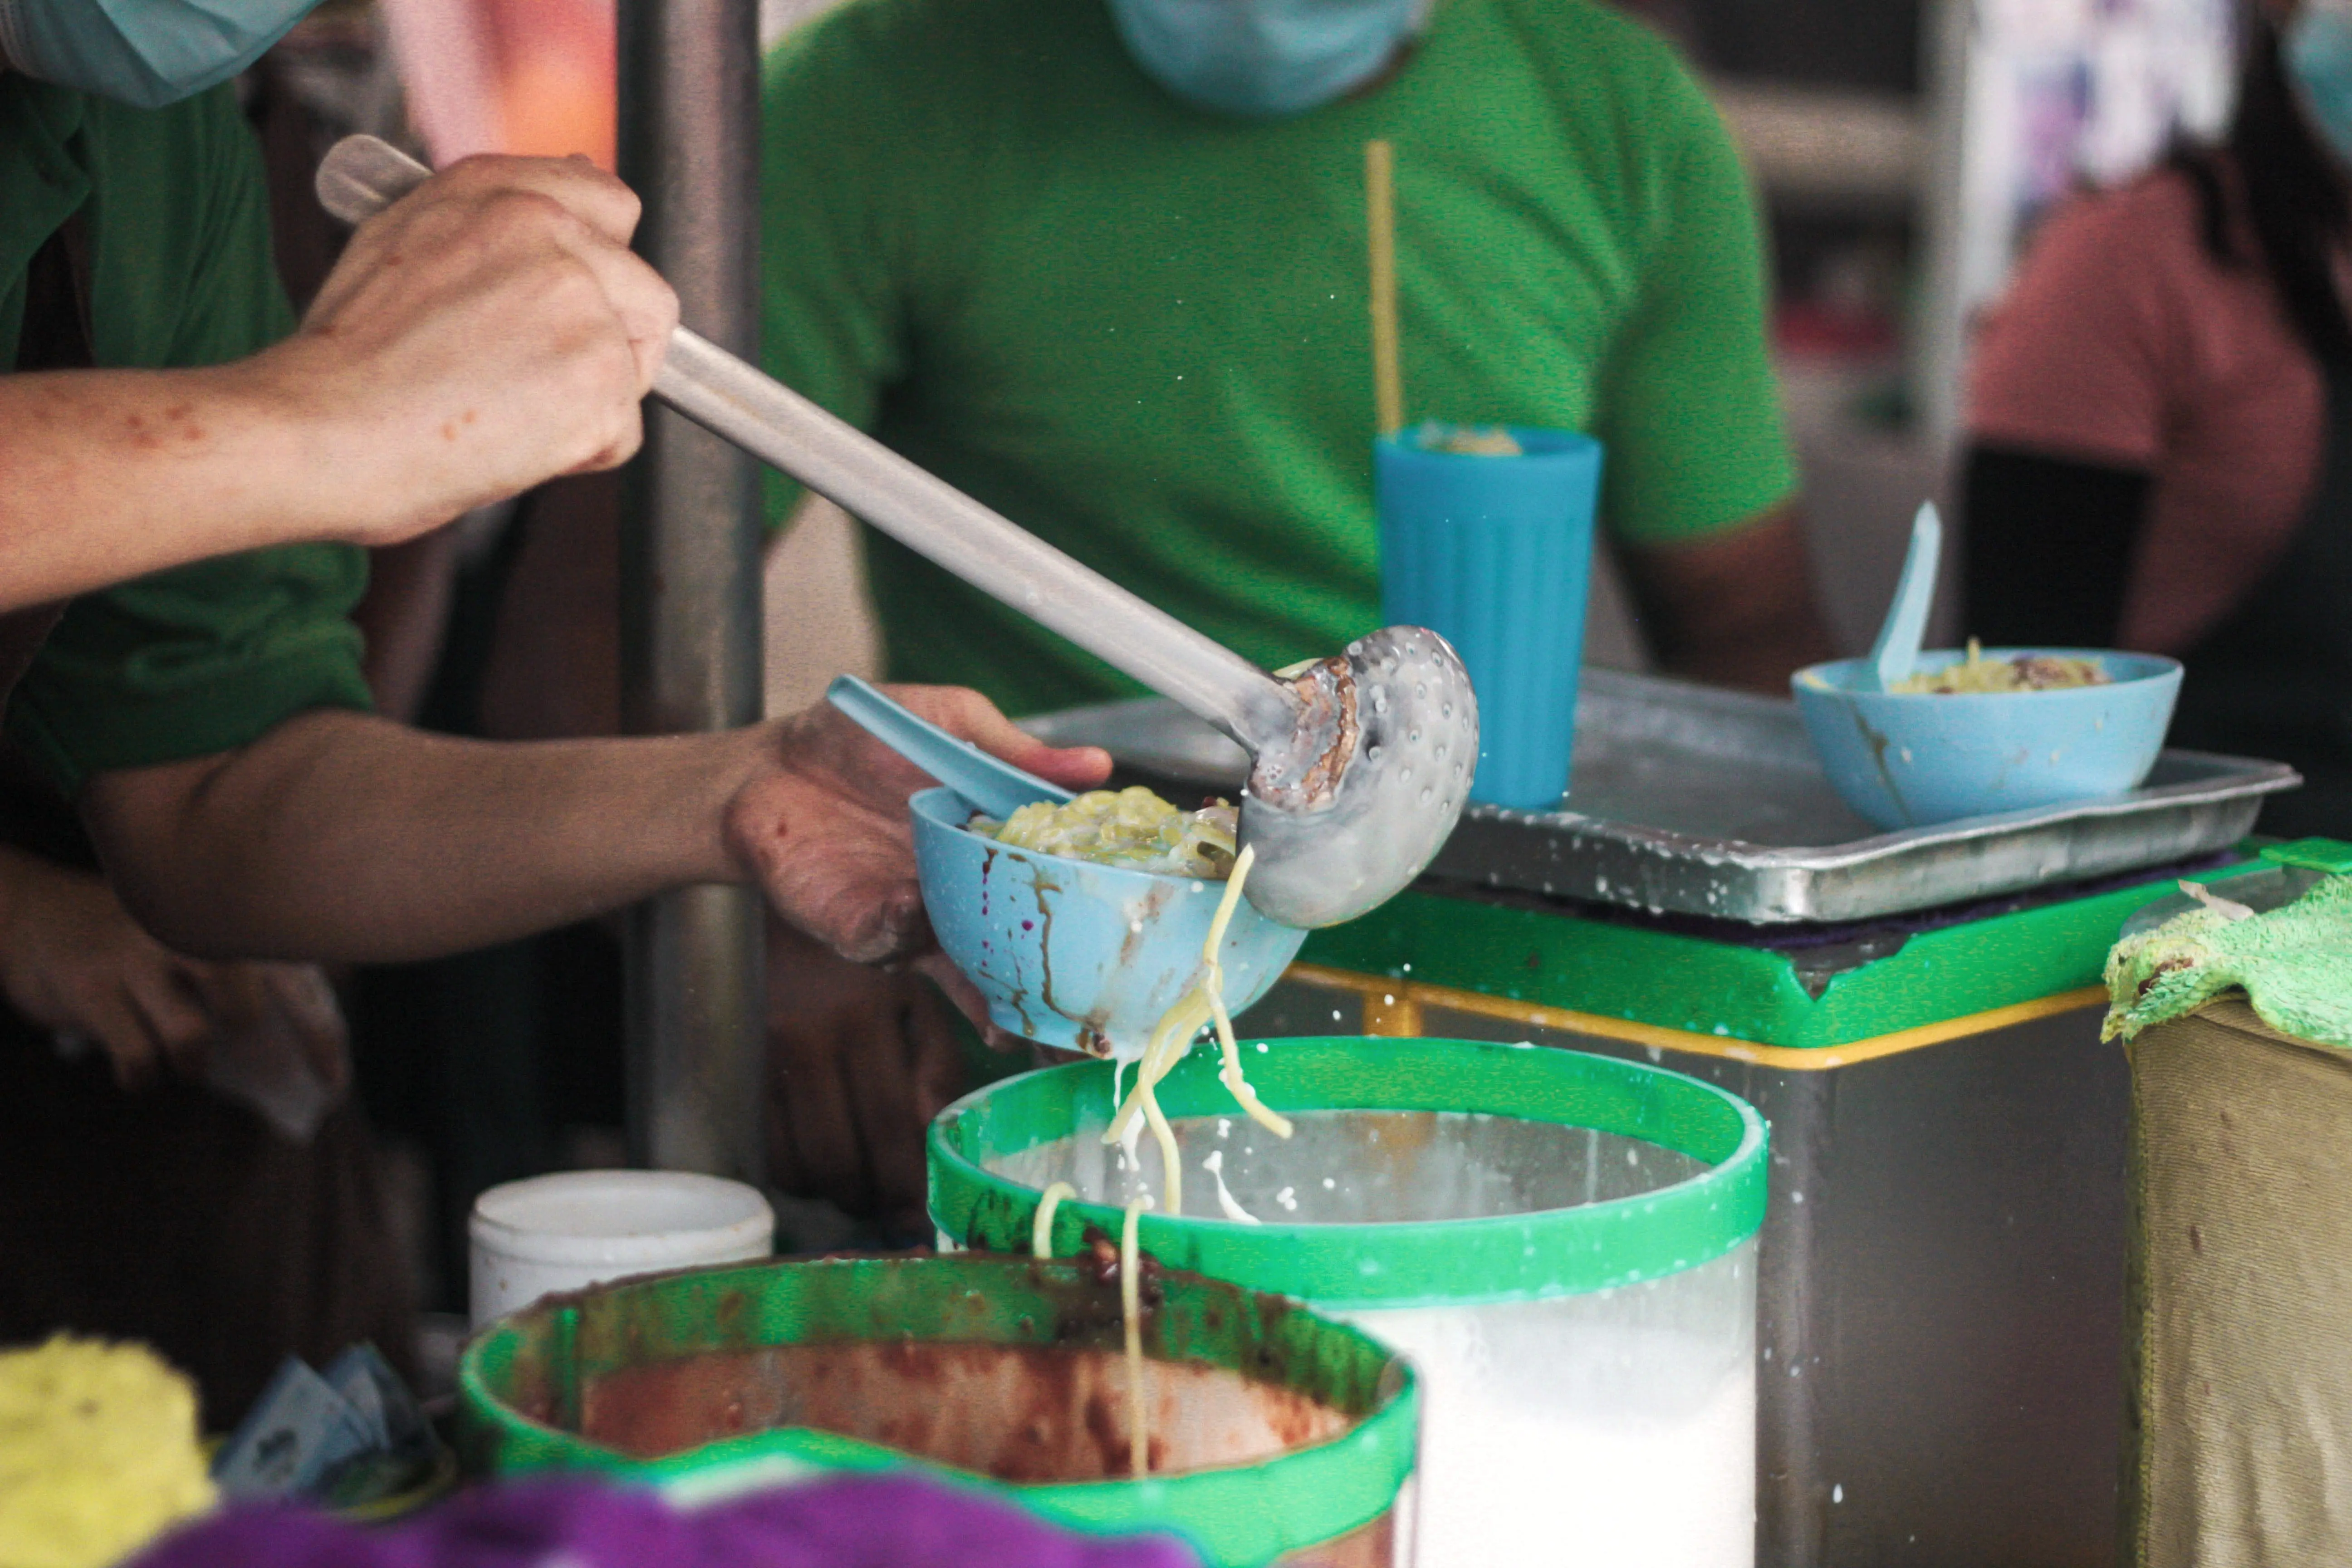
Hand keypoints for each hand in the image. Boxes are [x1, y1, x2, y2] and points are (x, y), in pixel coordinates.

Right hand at [0, 847, 345, 1097]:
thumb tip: (293, 1058)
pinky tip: (139, 1072)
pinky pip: (135, 1054)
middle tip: (239, 1050)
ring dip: (194, 1064)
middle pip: (249, 1006)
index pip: (297, 979)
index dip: (321, 1036)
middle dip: (252, 1044)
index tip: (333, 1082)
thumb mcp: (193, 945)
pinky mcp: (90, 986)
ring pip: (192, 1035)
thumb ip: (244, 982)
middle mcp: (185, 930)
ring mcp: (135, 955)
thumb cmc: (136, 944)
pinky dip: (143, 1077)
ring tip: (189, 1062)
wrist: (33, 913)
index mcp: (224, 919)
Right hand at [256, 153, 678, 545]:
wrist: (316, 429)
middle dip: (602, 346)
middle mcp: (546, 230)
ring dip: (588, 401)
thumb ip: (497, 215)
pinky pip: (623, 430)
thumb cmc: (347, 359)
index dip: (598, 269)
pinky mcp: (599, 375)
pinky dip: (580, 453)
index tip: (562, 307)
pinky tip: (511, 445)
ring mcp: (580, 301)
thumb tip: (583, 185)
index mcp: (498, 194)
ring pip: (636, 365)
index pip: (610, 205)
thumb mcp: (404, 241)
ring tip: (506, 412)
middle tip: (518, 379)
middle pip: (643, 295)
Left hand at [725, 685, 1109, 966]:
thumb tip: (1097, 764)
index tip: (1136, 916)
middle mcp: (966, 892)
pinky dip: (909, 931)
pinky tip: (916, 906)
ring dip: (996, 976)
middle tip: (1096, 996)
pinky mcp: (863, 931)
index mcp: (997, 844)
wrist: (766, 767)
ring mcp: (918, 919)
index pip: (1059, 880)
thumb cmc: (858, 738)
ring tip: (1019, 979)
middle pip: (1026, 946)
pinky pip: (895, 945)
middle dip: (1060, 982)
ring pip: (969, 967)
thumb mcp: (951, 722)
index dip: (1095, 902)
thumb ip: (1017, 750)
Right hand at [762, 917, 967, 1235]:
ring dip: (834, 1192)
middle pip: (841, 1157)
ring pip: (799, 1163)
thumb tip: (940, 1131)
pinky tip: (819, 1167)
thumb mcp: (912, 993)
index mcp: (865, 1013)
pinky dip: (796, 1175)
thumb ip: (937, 1061)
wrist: (760, 913)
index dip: (907, 1183)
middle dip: (872, 1200)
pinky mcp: (730, 1067)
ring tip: (860, 1188)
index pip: (890, 1124)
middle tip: (893, 1214)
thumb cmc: (858, 960)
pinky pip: (765, 1149)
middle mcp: (809, 1036)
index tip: (923, 1216)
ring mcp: (761, 1054)